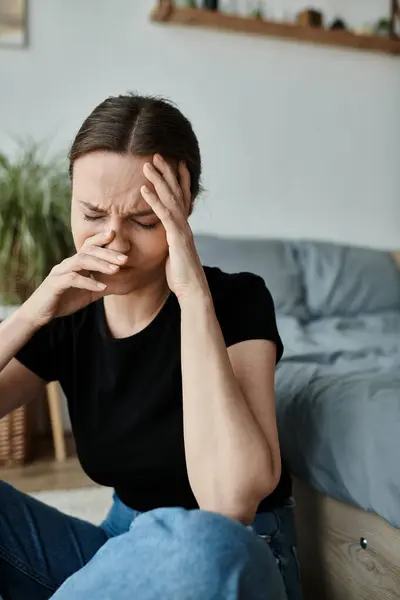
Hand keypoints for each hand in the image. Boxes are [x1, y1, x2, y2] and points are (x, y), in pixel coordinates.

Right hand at [20, 230, 126, 327]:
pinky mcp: (55, 284)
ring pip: (80, 261)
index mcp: (74, 264)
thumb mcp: (86, 293)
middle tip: (124, 259)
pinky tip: (102, 287)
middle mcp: (67, 264)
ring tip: (116, 270)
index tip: (114, 234)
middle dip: (107, 254)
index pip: (87, 246)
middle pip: (87, 252)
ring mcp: (60, 273)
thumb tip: (120, 284)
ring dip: (100, 264)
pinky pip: (73, 279)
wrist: (39, 313)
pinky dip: (89, 282)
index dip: (99, 239)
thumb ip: (100, 285)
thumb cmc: (63, 300)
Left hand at [141, 155, 207, 303]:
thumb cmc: (182, 277)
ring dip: (159, 180)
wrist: (193, 291)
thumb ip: (171, 242)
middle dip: (167, 173)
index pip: (181, 198)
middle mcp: (185, 225)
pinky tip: (144, 190)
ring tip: (147, 165)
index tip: (174, 163)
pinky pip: (164, 215)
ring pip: (170, 199)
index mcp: (183, 227)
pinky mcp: (176, 238)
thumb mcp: (175, 255)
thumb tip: (167, 238)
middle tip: (157, 155)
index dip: (178, 180)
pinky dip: (154, 201)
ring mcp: (182, 230)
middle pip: (176, 192)